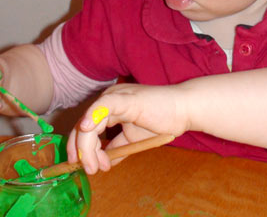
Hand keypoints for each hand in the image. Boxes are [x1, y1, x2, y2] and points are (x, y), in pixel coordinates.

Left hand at [67, 83, 188, 173]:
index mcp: (108, 108)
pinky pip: (103, 107)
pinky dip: (92, 117)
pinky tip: (87, 128)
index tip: (87, 167)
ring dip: (88, 147)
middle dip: (82, 151)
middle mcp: (107, 100)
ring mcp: (114, 97)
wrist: (184, 110)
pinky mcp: (124, 98)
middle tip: (90, 170)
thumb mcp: (133, 139)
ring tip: (96, 165)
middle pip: (83, 127)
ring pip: (90, 123)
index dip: (81, 149)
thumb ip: (118, 148)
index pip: (86, 128)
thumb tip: (105, 163)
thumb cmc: (162, 120)